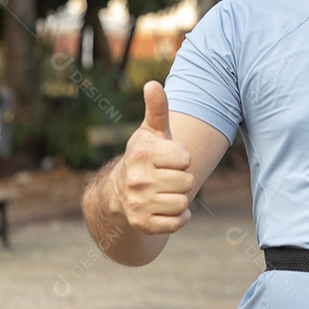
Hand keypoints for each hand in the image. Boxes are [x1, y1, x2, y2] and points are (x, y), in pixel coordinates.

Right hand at [106, 81, 195, 234]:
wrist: (120, 190)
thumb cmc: (146, 155)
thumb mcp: (152, 131)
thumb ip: (157, 108)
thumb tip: (152, 84)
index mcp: (141, 153)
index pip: (186, 159)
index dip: (182, 158)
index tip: (169, 158)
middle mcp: (137, 179)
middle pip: (188, 182)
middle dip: (182, 178)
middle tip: (166, 175)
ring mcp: (138, 204)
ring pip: (183, 202)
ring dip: (180, 197)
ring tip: (165, 190)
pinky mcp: (142, 224)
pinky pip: (177, 222)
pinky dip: (179, 217)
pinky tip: (167, 206)